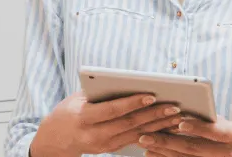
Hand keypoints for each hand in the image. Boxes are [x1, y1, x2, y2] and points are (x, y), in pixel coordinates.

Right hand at [29, 91, 183, 156]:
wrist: (55, 139)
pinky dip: (152, 133)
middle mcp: (94, 134)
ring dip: (158, 126)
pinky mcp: (110, 149)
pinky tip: (166, 127)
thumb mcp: (77, 98)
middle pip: (129, 124)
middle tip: (174, 106)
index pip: (112, 110)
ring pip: (136, 134)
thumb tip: (128, 81)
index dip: (133, 103)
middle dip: (154, 115)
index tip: (152, 95)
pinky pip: (135, 140)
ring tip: (177, 117)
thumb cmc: (68, 111)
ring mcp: (103, 145)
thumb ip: (100, 92)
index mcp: (84, 117)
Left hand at [135, 116, 231, 156]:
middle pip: (193, 147)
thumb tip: (179, 105)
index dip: (197, 127)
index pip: (214, 131)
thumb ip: (206, 116)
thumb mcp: (225, 123)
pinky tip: (152, 153)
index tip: (179, 123)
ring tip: (144, 142)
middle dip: (167, 141)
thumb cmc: (230, 134)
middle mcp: (227, 152)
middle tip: (146, 135)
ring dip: (162, 151)